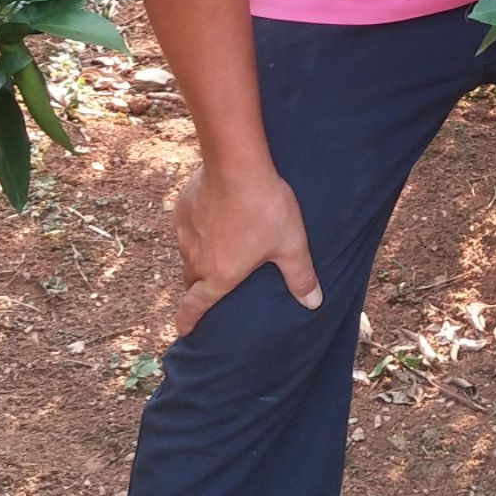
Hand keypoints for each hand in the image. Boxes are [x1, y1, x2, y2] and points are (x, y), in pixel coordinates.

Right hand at [171, 162, 321, 336]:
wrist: (237, 165)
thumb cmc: (265, 207)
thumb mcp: (290, 244)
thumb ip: (300, 276)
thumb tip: (313, 303)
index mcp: (219, 275)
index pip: (195, 306)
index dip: (188, 321)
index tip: (183, 330)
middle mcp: (196, 259)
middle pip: (192, 280)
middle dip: (199, 286)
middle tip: (211, 284)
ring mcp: (186, 234)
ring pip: (188, 253)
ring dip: (200, 254)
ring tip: (218, 245)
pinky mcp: (182, 209)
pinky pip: (187, 226)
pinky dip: (198, 228)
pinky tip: (214, 215)